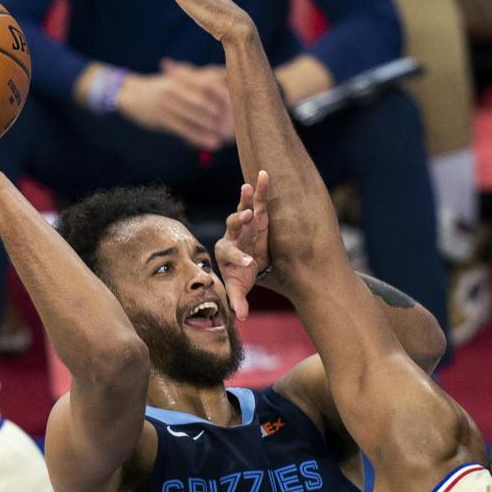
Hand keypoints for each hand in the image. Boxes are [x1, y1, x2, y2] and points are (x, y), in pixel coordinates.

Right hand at [115, 65, 231, 149]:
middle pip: (205, 101)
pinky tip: (213, 144)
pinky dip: (201, 138)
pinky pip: (185, 130)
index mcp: (182, 77)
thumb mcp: (180, 77)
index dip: (225, 95)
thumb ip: (203, 75)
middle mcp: (176, 88)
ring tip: (228, 137)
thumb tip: (227, 73)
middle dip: (222, 114)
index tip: (239, 106)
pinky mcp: (163, 119)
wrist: (131, 95)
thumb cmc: (162, 87)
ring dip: (214, 128)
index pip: (208, 84)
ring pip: (196, 116)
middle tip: (237, 125)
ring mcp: (168, 103)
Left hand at [215, 169, 270, 320]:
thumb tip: (241, 317)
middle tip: (247, 217)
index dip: (238, 259)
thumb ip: (238, 301)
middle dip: (239, 221)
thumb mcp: (239, 288)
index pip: (230, 254)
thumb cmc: (241, 276)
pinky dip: (261, 188)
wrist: (246, 263)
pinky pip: (259, 201)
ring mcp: (246, 224)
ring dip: (246, 199)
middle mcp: (234, 236)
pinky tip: (265, 174)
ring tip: (248, 187)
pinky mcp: (258, 216)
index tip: (249, 264)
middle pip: (233, 226)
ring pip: (244, 209)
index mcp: (226, 253)